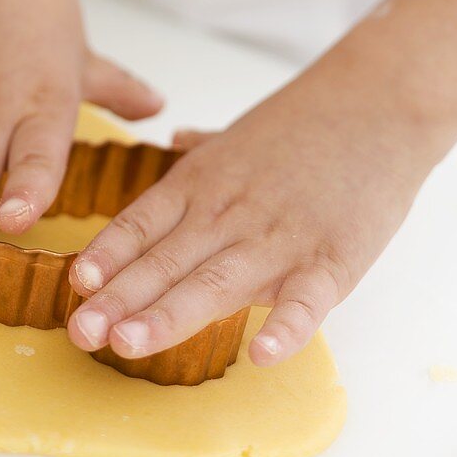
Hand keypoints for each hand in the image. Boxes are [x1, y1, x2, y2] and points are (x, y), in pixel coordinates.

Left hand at [67, 44, 452, 365]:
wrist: (380, 101)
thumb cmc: (307, 122)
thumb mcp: (240, 132)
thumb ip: (204, 148)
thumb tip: (175, 138)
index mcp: (203, 183)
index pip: (142, 224)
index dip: (108, 256)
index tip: (76, 284)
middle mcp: (230, 211)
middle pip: (166, 259)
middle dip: (120, 299)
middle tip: (80, 332)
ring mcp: (280, 235)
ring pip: (216, 282)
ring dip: (169, 315)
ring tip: (127, 343)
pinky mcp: (334, 256)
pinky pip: (306, 298)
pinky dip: (286, 326)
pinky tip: (263, 354)